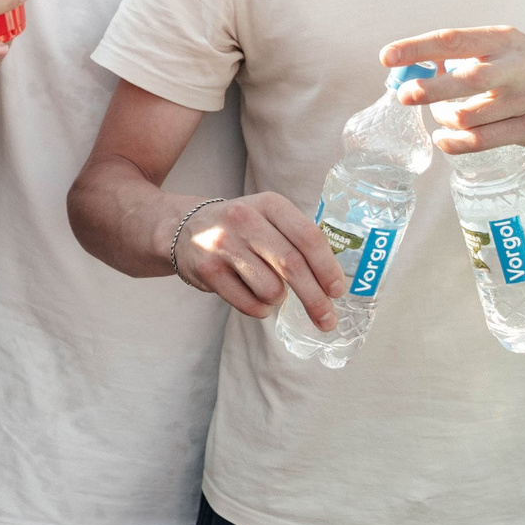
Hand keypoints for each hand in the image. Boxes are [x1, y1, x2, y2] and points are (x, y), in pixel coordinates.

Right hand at [172, 193, 344, 322]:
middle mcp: (245, 219)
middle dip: (315, 298)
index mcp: (269, 203)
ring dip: (279, 299)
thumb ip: (298, 239)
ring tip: (270, 289)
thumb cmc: (242, 228)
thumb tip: (334, 282)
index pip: (307, 237)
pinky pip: (249, 304)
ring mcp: (223, 243)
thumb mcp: (268, 217)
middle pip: (292, 265)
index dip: (327, 267)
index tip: (338, 291)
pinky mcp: (207, 269)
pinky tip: (254, 297)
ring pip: (271, 289)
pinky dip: (260, 309)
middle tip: (328, 320)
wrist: (185, 228)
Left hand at [383, 27, 524, 153]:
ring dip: (445, 118)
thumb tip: (412, 65)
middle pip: (468, 78)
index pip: (455, 40)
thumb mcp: (503, 49)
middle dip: (431, 88)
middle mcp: (518, 67)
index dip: (418, 48)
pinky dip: (455, 143)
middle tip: (405, 95)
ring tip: (441, 116)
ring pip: (470, 116)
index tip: (388, 56)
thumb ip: (465, 55)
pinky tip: (444, 139)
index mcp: (504, 40)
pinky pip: (482, 141)